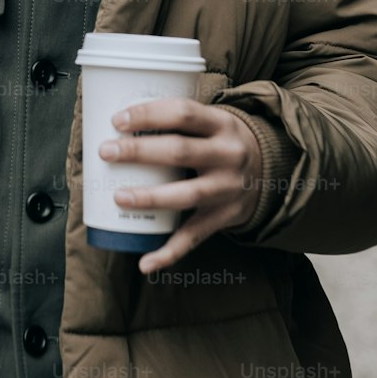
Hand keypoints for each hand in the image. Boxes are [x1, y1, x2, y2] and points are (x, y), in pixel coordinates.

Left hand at [98, 98, 262, 273]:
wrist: (270, 171)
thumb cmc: (221, 142)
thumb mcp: (212, 122)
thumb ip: (179, 122)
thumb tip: (118, 123)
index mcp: (222, 124)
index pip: (183, 113)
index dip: (149, 115)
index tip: (117, 121)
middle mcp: (228, 155)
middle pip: (180, 151)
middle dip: (139, 151)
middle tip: (106, 152)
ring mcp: (228, 189)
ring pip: (186, 195)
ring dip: (149, 197)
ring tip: (118, 197)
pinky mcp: (225, 217)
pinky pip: (194, 237)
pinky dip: (169, 253)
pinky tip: (145, 263)